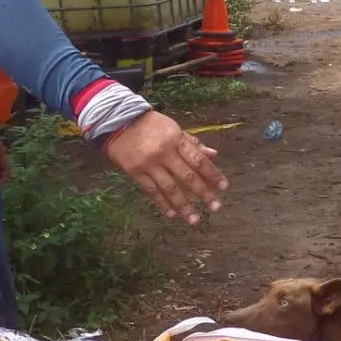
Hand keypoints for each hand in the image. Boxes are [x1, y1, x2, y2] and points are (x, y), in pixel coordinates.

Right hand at [103, 110, 227, 223]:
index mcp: (176, 140)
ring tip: (195, 219)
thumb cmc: (150, 124)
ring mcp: (149, 164)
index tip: (224, 186)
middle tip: (216, 207)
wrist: (116, 121)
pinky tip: (172, 214)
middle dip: (203, 193)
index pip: (198, 160)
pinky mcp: (135, 173)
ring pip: (170, 188)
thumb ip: (192, 143)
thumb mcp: (173, 128)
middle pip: (187, 177)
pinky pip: (152, 191)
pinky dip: (162, 203)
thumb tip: (213, 155)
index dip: (212, 174)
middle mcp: (164, 153)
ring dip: (184, 205)